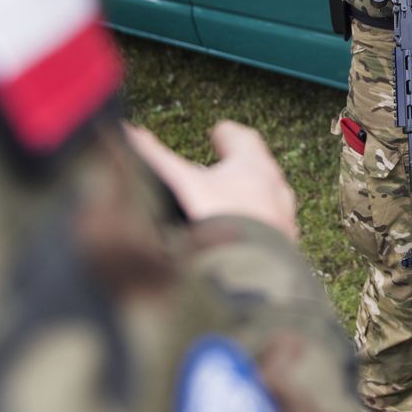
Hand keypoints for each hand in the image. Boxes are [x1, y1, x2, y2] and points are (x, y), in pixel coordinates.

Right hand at [123, 121, 299, 241]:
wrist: (253, 278)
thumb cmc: (222, 223)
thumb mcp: (181, 185)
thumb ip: (155, 158)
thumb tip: (128, 133)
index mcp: (252, 165)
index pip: (242, 137)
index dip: (226, 135)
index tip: (218, 134)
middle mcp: (274, 189)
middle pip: (257, 169)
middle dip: (236, 169)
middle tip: (218, 170)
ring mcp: (283, 219)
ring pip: (266, 200)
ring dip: (247, 200)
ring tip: (225, 208)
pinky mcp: (284, 248)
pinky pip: (270, 230)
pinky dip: (254, 228)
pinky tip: (236, 241)